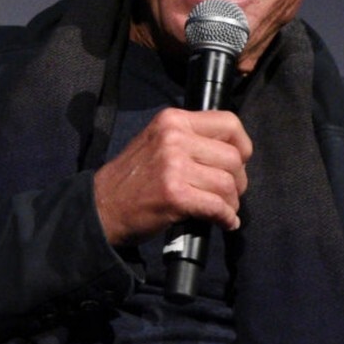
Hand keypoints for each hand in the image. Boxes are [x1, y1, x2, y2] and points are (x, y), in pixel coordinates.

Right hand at [91, 108, 252, 245]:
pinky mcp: (174, 195)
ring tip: (223, 210)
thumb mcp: (157, 142)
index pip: (229, 123)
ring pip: (228, 184)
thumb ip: (190, 140)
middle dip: (238, 181)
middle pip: (233, 157)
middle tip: (228, 194)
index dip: (242, 146)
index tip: (238, 162)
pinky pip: (217, 206)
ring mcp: (173, 166)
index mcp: (172, 120)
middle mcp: (173, 138)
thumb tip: (233, 153)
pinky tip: (223, 222)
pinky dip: (226, 218)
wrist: (101, 207)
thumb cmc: (133, 179)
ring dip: (232, 203)